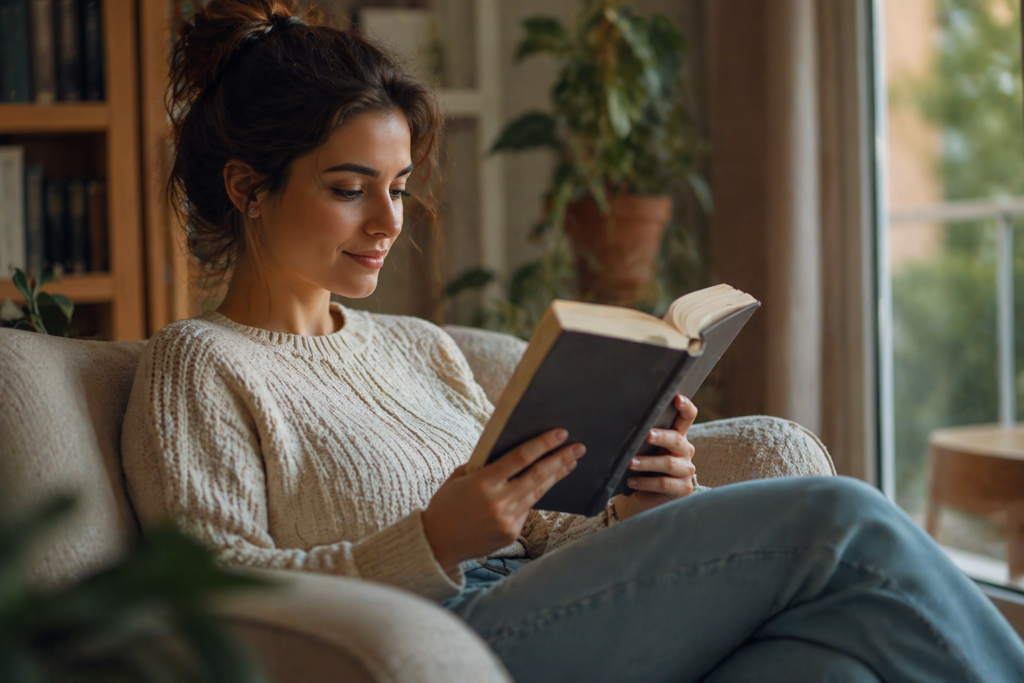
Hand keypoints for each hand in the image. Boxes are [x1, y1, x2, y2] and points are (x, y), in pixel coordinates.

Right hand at [423, 429, 585, 570]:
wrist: (437, 543)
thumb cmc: (447, 504)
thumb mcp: (459, 478)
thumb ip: (485, 465)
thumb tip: (515, 453)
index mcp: (482, 482)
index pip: (520, 458)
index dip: (543, 444)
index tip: (561, 434)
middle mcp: (498, 501)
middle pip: (538, 475)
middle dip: (561, 459)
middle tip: (579, 447)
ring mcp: (507, 519)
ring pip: (538, 492)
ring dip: (556, 476)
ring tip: (571, 463)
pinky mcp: (512, 533)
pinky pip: (527, 509)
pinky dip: (535, 495)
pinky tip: (544, 484)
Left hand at [614, 395, 697, 520]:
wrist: (646, 497)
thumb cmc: (644, 467)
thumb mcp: (643, 449)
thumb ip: (641, 437)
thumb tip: (620, 422)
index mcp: (677, 436)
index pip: (687, 417)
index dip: (685, 407)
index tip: (677, 398)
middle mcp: (685, 450)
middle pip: (676, 439)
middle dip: (661, 436)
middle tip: (647, 435)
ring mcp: (687, 470)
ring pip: (668, 463)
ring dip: (647, 462)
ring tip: (630, 463)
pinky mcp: (683, 488)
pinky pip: (664, 483)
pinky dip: (645, 482)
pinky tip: (631, 481)